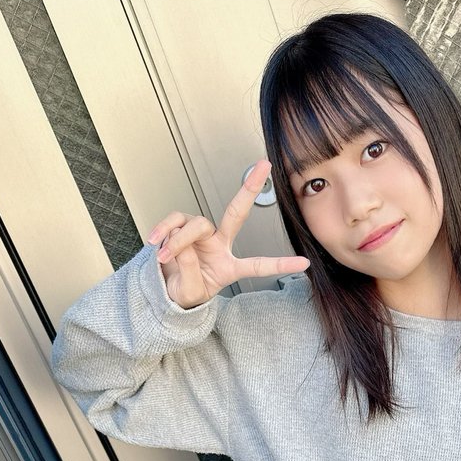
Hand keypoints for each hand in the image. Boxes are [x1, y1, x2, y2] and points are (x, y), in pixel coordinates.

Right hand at [147, 159, 310, 308]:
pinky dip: (163, 230)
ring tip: (165, 255)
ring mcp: (201, 234)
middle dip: (249, 188)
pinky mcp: (180, 226)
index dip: (280, 265)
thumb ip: (190, 274)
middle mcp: (219, 244)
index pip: (258, 265)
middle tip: (264, 166)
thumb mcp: (190, 293)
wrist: (163, 291)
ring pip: (195, 224)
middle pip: (236, 213)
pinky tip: (156, 241)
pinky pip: (174, 221)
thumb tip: (183, 247)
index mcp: (229, 266)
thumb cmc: (183, 292)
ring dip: (178, 240)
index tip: (304, 263)